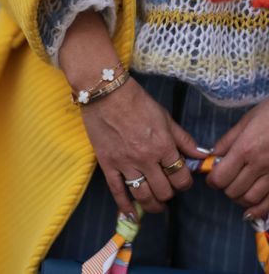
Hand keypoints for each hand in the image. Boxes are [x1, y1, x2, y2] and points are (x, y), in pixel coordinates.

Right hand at [81, 74, 206, 217]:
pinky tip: (132, 216)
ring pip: (144, 195)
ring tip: (156, 205)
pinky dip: (125, 207)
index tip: (183, 180)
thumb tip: (201, 154)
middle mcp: (146, 158)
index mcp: (163, 145)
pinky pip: (118, 192)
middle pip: (164, 190)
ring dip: (153, 205)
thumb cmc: (137, 101)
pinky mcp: (108, 164)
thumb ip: (183, 138)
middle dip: (170, 193)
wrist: (107, 93)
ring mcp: (125, 163)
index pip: (181, 176)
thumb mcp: (165, 116)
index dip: (185, 182)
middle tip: (169, 189)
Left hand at [207, 98, 268, 218]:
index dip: (212, 180)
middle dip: (225, 188)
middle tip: (226, 180)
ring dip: (240, 198)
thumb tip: (213, 156)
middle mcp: (260, 165)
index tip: (212, 176)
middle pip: (233, 191)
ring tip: (239, 188)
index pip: (220, 177)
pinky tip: (253, 207)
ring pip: (251, 200)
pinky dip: (259, 210)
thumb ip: (228, 141)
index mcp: (245, 148)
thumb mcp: (247, 121)